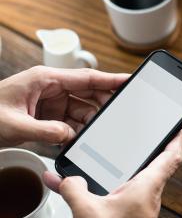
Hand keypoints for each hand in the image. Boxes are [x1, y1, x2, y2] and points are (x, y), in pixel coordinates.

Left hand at [0, 66, 127, 146]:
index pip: (87, 77)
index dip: (111, 79)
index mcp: (46, 80)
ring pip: (81, 111)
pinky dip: (76, 132)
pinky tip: (79, 140)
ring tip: (94, 136)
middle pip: (89, 93)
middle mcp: (52, 88)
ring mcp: (50, 102)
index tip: (131, 81)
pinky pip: (70, 122)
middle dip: (103, 107)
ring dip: (88, 124)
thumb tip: (71, 135)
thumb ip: (46, 131)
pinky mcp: (47, 116)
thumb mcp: (14, 125)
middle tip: (117, 119)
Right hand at [43, 128, 181, 217]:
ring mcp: (142, 206)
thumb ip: (74, 189)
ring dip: (136, 164)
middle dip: (155, 146)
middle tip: (150, 131)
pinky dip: (116, 183)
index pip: (172, 156)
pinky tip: (97, 187)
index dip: (177, 137)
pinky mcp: (132, 217)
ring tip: (125, 150)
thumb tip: (65, 178)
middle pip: (159, 163)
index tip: (178, 124)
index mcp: (147, 187)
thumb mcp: (87, 212)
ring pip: (143, 178)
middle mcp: (149, 195)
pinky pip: (127, 192)